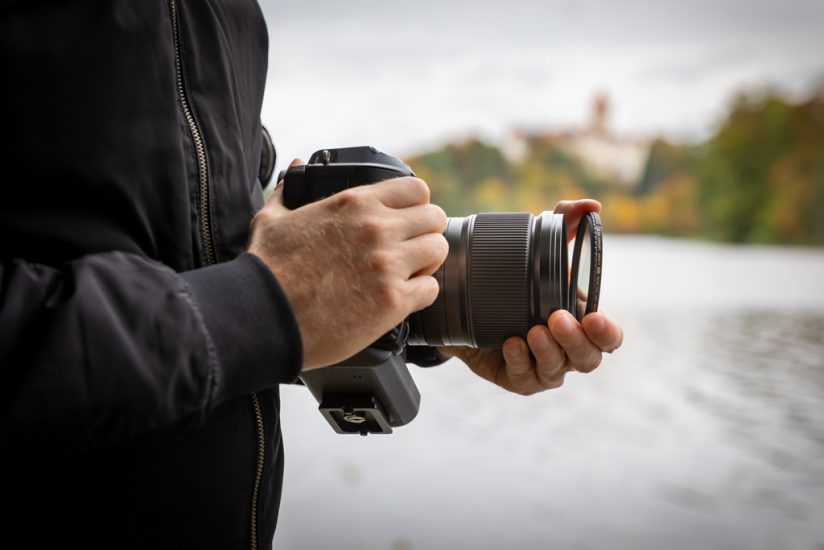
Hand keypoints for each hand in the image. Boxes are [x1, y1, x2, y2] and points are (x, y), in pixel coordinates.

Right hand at [248, 159, 447, 369]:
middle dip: (425, 234)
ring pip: (439, 251)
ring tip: (407, 275)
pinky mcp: (393, 301)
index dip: (416, 206)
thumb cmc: (267, 271)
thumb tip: (294, 167)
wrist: (264, 317)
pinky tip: (401, 299)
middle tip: (410, 251)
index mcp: (355, 203)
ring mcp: (388, 264)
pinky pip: (431, 289)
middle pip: (435, 218)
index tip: (406, 221)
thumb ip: (289, 190)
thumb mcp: (272, 219)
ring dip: (427, 264)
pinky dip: (420, 295)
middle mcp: (377, 228)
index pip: (416, 189)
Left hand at [438, 199, 622, 394]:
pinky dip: (520, 361)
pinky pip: (525, 377)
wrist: (466, 302)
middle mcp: (566, 349)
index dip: (607, 333)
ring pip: (557, 371)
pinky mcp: (517, 377)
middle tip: (556, 318)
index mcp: (581, 323)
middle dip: (575, 341)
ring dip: (548, 351)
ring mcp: (542, 366)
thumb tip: (592, 206)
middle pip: (588, 359)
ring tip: (533, 330)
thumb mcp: (537, 245)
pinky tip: (511, 343)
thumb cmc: (516, 277)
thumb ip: (565, 221)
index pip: (608, 338)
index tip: (595, 317)